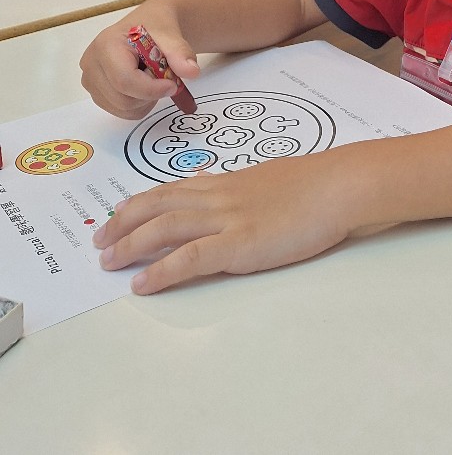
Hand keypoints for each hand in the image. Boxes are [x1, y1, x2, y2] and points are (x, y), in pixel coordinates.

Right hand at [80, 3, 199, 119]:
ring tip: (152, 76)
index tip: (174, 85)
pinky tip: (143, 84)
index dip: (152, 89)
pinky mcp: (97, 92)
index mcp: (106, 44)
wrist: (148, 26)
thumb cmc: (156, 26)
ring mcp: (90, 80)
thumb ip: (180, 53)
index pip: (125, 80)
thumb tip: (192, 71)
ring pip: (123, 109)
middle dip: (151, 93)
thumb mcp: (171, 34)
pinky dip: (139, 104)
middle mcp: (91, 64)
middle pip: (124, 99)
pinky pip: (122, 112)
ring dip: (146, 99)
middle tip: (164, 75)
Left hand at [92, 147, 352, 292]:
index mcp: (228, 183)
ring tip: (108, 262)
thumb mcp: (271, 179)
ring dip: (130, 244)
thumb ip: (244, 188)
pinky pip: (189, 258)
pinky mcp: (239, 244)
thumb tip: (225, 189)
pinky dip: (161, 271)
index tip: (120, 212)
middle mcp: (220, 197)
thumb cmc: (316, 184)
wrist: (338, 186)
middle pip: (158, 205)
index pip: (173, 189)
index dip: (141, 202)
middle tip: (101, 241)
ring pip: (164, 227)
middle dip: (123, 223)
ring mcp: (227, 220)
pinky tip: (142, 283)